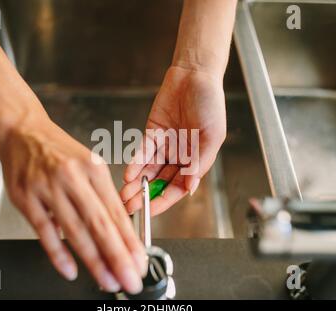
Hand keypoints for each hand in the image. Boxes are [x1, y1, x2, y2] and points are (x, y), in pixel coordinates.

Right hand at [0, 112, 146, 293]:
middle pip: (99, 224)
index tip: (139, 261)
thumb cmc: (58, 150)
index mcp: (93, 169)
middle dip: (117, 256)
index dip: (130, 240)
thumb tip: (118, 229)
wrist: (23, 130)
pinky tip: (71, 269)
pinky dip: (58, 254)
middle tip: (130, 279)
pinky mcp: (25, 197)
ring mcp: (48, 188)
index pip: (116, 211)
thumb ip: (102, 195)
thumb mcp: (88, 164)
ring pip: (74, 230)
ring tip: (107, 280)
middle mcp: (73, 177)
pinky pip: (44, 231)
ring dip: (93, 260)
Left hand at [121, 66, 225, 214]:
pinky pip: (142, 152)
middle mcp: (179, 156)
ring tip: (124, 195)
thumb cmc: (210, 102)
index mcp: (196, 160)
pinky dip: (135, 163)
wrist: (194, 74)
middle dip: (145, 196)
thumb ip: (199, 162)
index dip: (163, 201)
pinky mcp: (152, 133)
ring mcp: (165, 145)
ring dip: (136, 184)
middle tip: (129, 207)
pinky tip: (128, 174)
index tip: (149, 211)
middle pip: (160, 182)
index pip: (177, 188)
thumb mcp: (211, 135)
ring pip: (148, 171)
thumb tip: (189, 187)